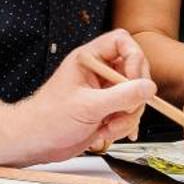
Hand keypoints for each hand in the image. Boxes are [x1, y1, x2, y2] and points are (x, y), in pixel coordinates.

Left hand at [10, 29, 156, 163]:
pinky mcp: (106, 110)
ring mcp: (103, 92)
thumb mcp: (88, 106)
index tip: (135, 81)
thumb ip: (121, 96)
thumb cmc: (49, 118)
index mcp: (89, 59)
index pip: (122, 42)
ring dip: (127, 116)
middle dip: (133, 95)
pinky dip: (125, 125)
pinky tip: (112, 133)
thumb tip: (148, 87)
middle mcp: (98, 72)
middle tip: (126, 110)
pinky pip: (128, 113)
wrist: (35, 142)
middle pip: (134, 71)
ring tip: (109, 127)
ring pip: (134, 96)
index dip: (134, 58)